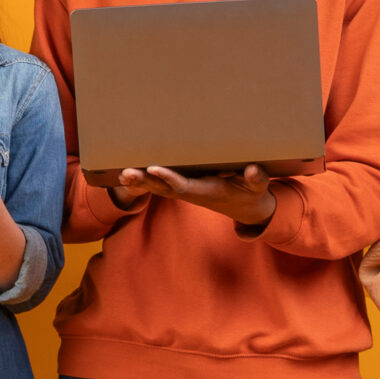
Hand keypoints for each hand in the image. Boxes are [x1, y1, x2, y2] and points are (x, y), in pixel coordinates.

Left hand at [115, 164, 276, 227]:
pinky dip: (145, 180)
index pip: (184, 186)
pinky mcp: (185, 188)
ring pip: (159, 187)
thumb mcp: (258, 187)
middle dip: (145, 181)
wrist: (247, 210)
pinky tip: (129, 174)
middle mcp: (193, 193)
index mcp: (208, 191)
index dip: (169, 178)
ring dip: (140, 182)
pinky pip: (161, 186)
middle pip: (164, 188)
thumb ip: (256, 179)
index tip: (154, 168)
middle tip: (125, 173)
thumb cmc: (253, 194)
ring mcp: (187, 192)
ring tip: (121, 173)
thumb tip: (252, 170)